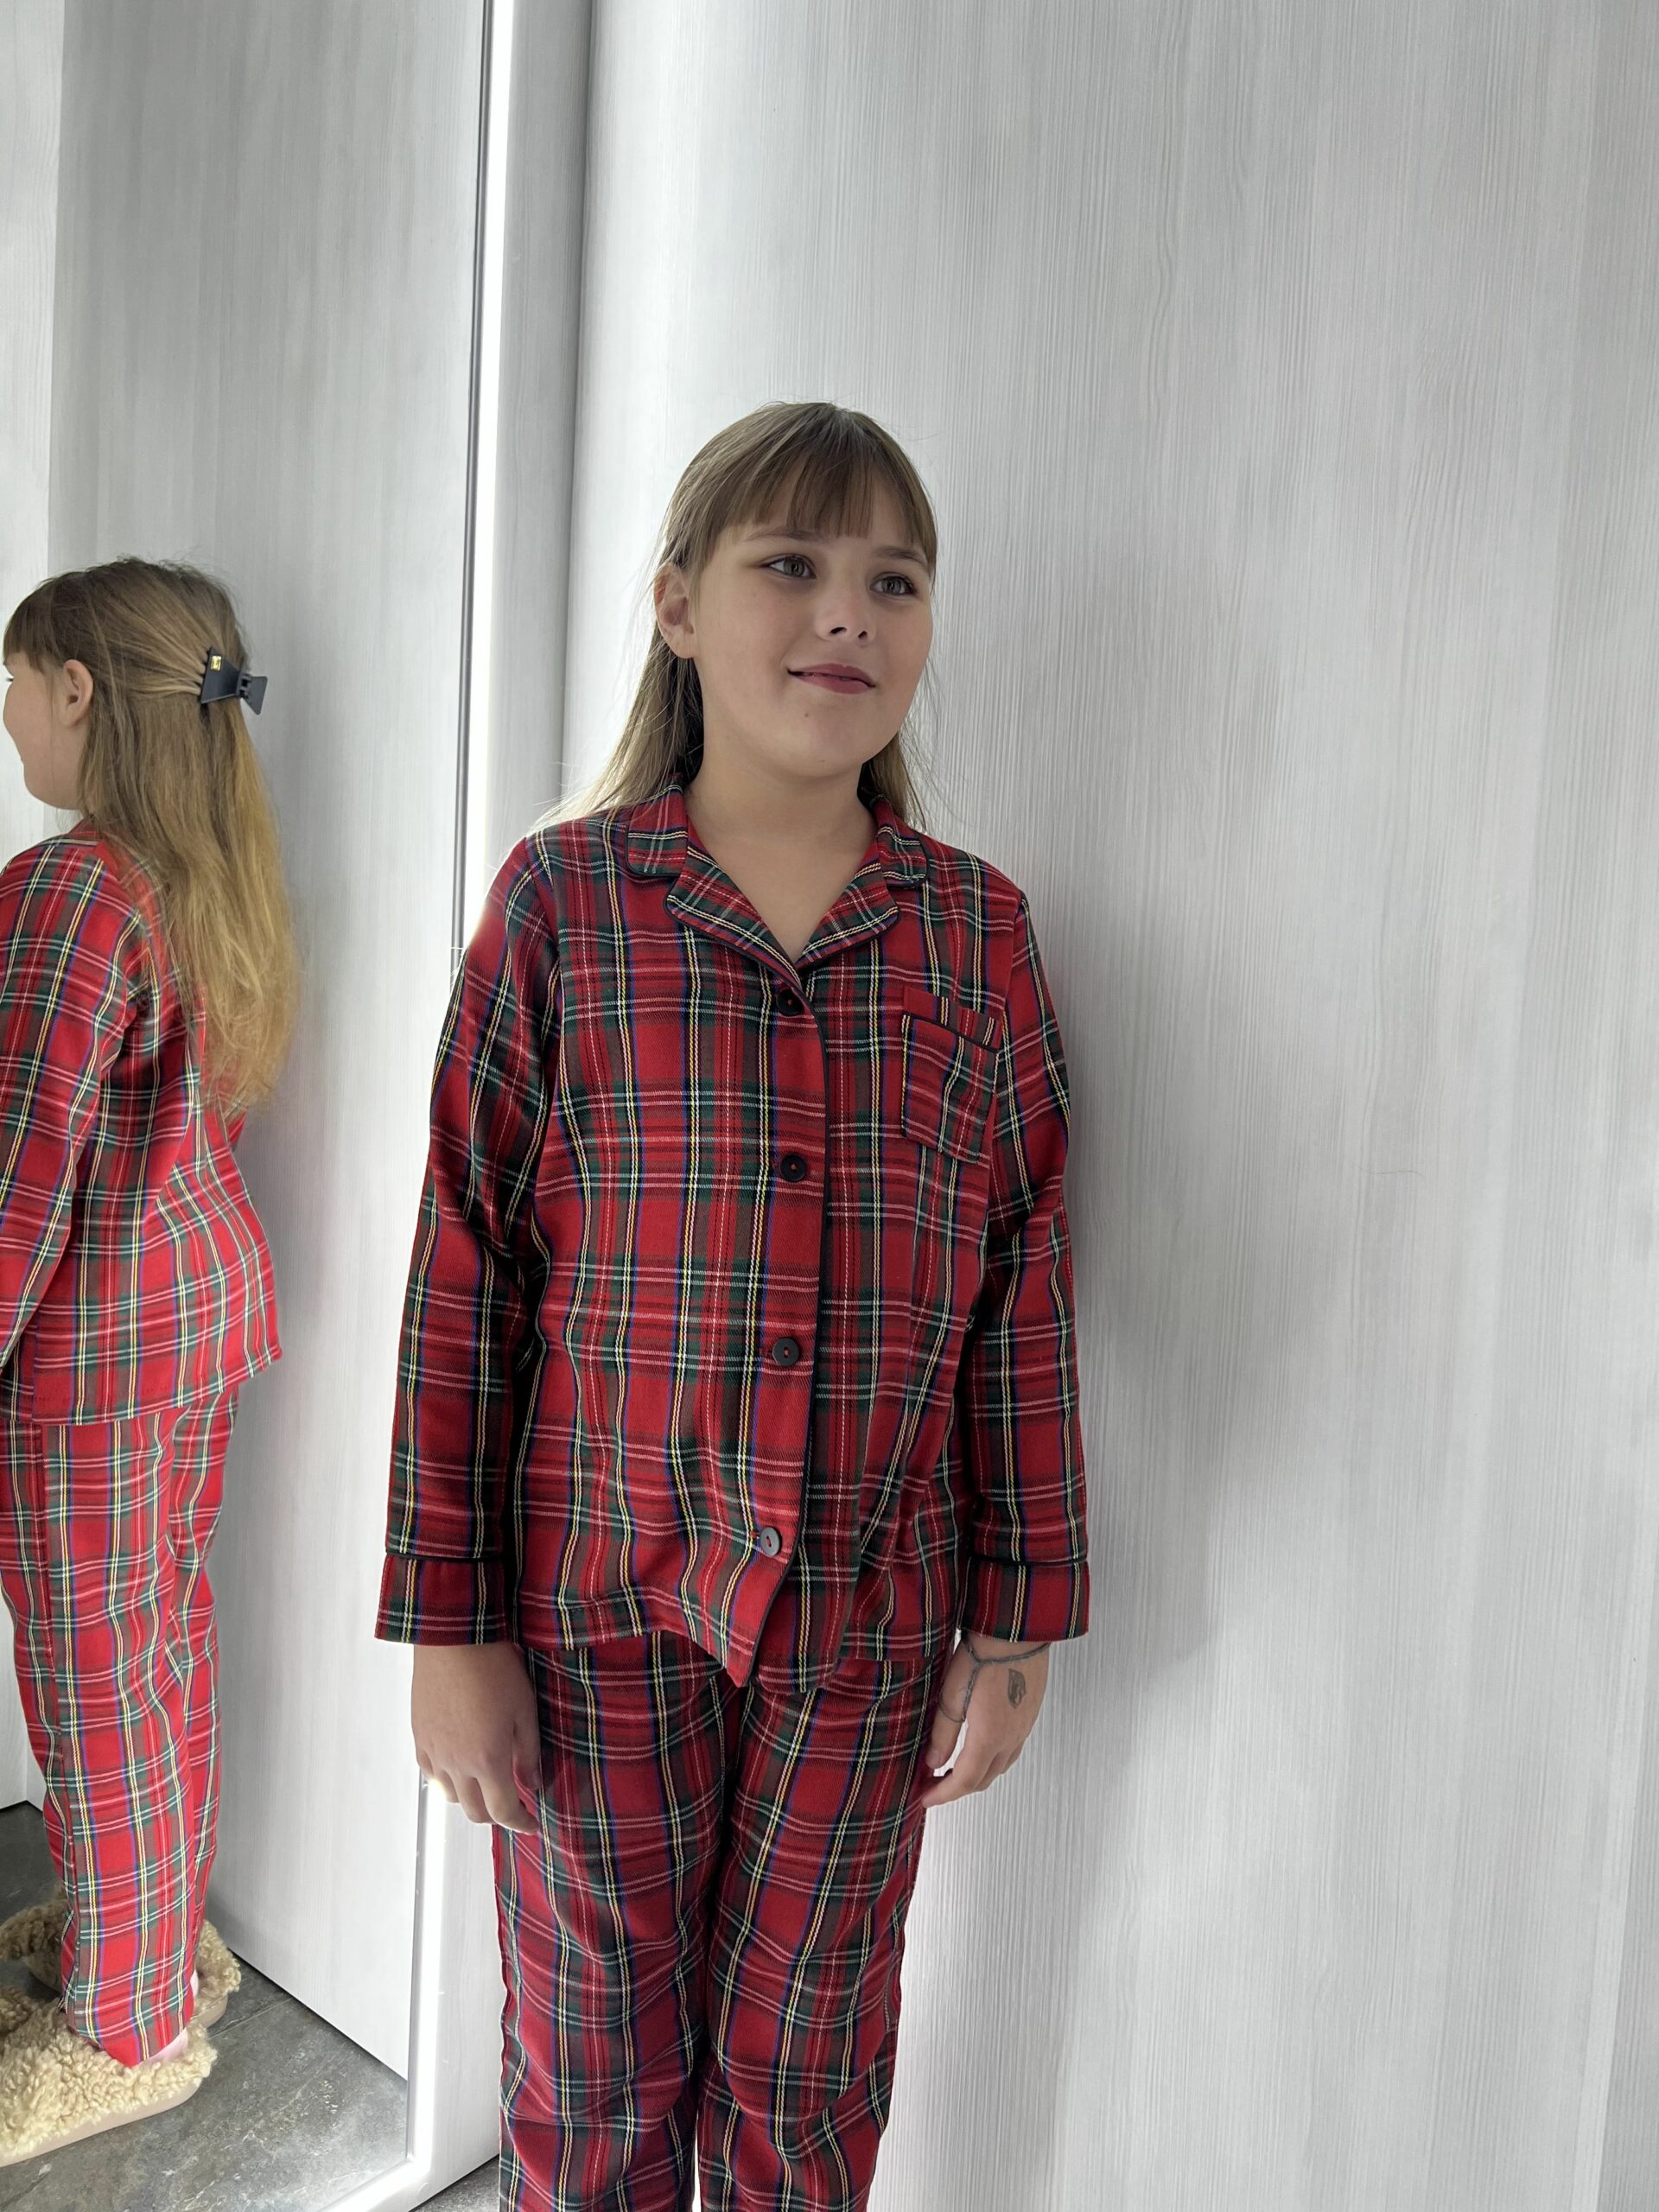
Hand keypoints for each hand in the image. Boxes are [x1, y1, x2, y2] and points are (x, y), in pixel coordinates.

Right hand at [411, 1641, 542, 1832]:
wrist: (453, 1640)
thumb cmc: (494, 1669)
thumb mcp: (525, 1710)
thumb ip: (529, 1753)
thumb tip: (533, 1784)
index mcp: (488, 1760)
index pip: (504, 1811)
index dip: (521, 1824)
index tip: (533, 1824)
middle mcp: (457, 1764)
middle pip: (475, 1812)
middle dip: (497, 1815)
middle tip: (513, 1805)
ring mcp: (435, 1753)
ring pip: (451, 1797)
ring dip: (471, 1799)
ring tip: (486, 1784)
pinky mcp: (420, 1738)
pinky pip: (432, 1775)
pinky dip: (447, 1781)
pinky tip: (459, 1766)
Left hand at [916, 1630, 1050, 1808]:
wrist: (1016, 1632)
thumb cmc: (983, 1655)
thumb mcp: (952, 1694)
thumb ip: (943, 1733)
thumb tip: (933, 1763)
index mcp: (989, 1738)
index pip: (964, 1781)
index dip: (942, 1795)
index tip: (925, 1798)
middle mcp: (1010, 1739)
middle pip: (983, 1780)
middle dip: (957, 1788)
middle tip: (933, 1784)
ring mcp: (1023, 1728)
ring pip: (1000, 1767)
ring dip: (976, 1775)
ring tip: (953, 1769)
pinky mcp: (1029, 1715)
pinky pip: (1012, 1750)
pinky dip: (992, 1760)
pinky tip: (980, 1748)